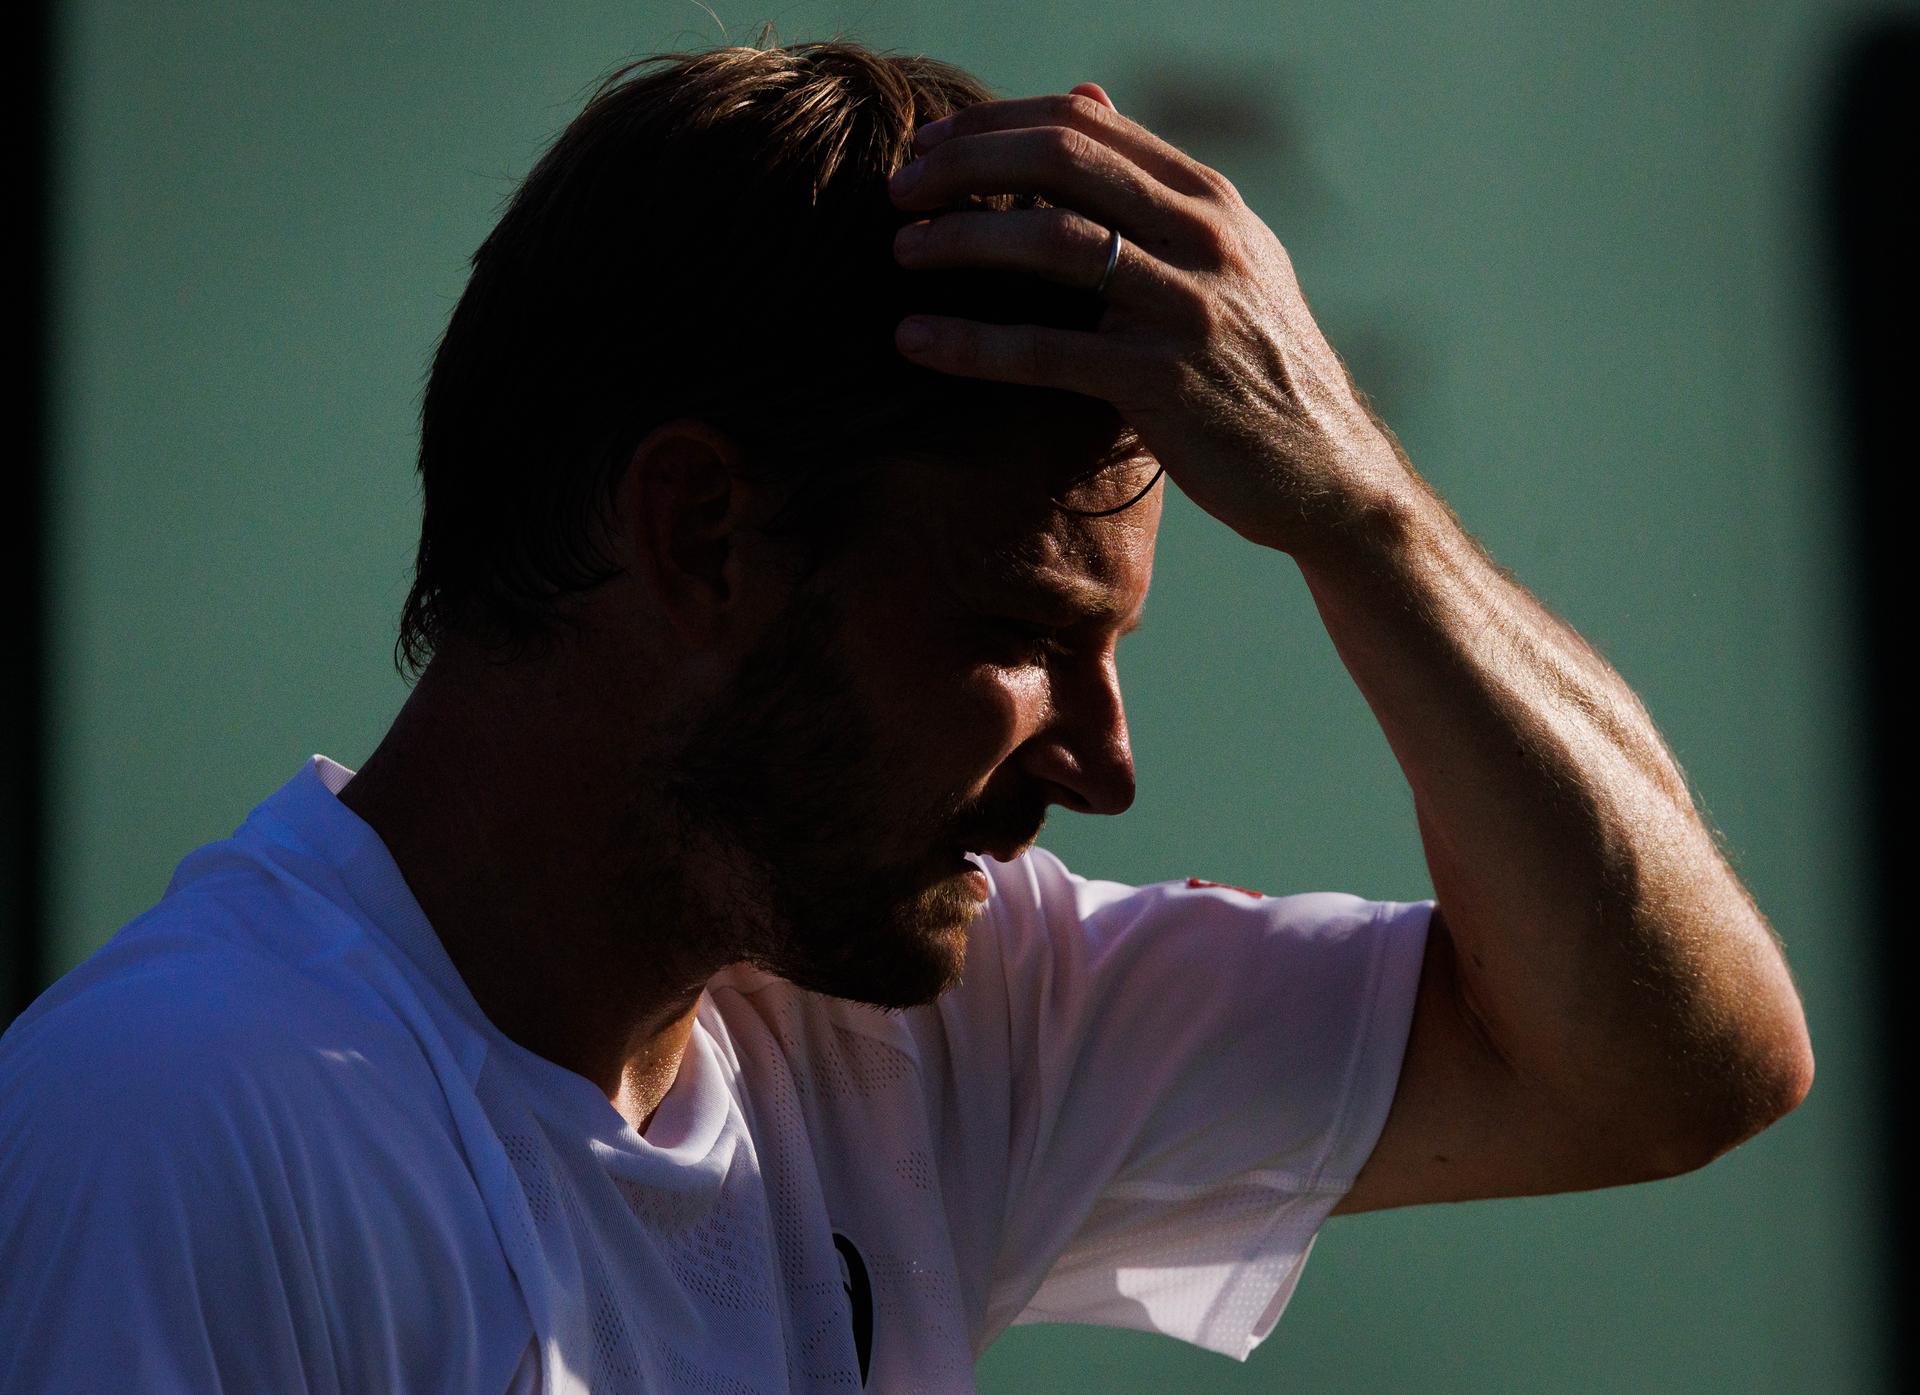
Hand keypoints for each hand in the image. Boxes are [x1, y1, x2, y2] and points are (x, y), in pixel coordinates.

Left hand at [890, 83, 1411, 556]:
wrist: (1328, 473)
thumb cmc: (1258, 367)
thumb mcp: (1226, 258)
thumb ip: (1151, 183)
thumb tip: (1083, 98)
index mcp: (1210, 198)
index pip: (1082, 124)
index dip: (991, 124)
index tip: (928, 147)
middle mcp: (1205, 236)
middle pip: (1060, 160)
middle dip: (964, 165)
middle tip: (896, 191)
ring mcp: (1187, 308)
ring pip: (1051, 242)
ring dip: (959, 240)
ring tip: (899, 253)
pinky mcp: (1164, 384)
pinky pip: (1047, 352)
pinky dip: (971, 341)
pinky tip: (915, 339)